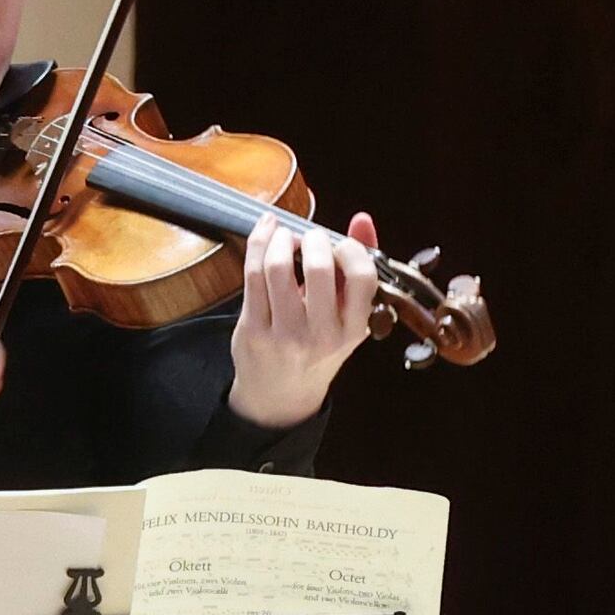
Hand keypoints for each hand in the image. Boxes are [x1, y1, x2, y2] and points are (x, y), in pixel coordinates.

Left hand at [227, 207, 379, 432]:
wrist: (280, 395)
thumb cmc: (318, 348)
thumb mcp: (348, 317)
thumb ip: (358, 267)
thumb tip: (362, 219)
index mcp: (352, 329)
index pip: (362, 276)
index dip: (351, 248)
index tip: (341, 244)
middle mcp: (321, 334)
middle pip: (318, 267)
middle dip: (313, 239)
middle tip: (310, 238)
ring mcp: (284, 334)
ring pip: (278, 267)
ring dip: (282, 238)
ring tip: (285, 236)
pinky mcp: (252, 329)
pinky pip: (252, 275)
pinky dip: (259, 244)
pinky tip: (266, 233)